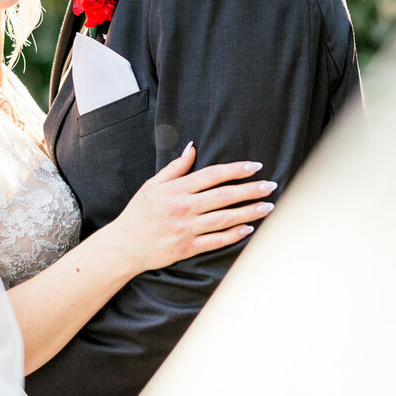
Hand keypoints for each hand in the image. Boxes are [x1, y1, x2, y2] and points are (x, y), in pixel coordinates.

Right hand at [106, 143, 276, 273]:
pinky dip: (234, 234)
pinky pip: (217, 240)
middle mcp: (184, 208)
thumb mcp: (153, 184)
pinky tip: (249, 228)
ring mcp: (187, 229)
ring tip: (268, 206)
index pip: (212, 175)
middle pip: (224, 196)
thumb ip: (176, 168)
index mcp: (176, 189)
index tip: (255, 166)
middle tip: (271, 185)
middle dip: (250, 190)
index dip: (236, 169)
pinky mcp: (188, 248)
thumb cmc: (139, 213)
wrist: (124, 245)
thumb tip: (192, 148)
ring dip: (249, 212)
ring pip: (225, 218)